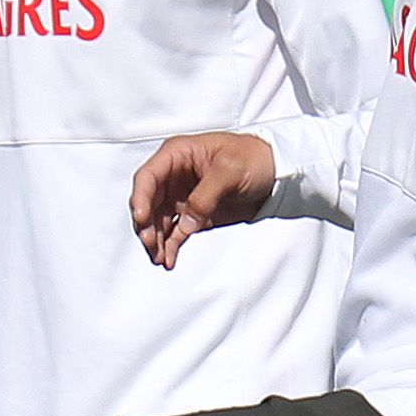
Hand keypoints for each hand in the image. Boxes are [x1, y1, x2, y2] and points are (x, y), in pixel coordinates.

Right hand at [130, 131, 277, 268]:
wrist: (275, 172)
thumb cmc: (253, 158)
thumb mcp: (230, 170)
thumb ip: (205, 196)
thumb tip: (187, 223)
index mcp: (178, 155)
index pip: (148, 177)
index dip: (140, 198)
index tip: (141, 219)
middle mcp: (174, 176)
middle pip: (147, 202)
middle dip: (146, 225)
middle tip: (151, 244)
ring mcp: (181, 197)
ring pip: (157, 222)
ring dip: (156, 241)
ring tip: (160, 258)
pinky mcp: (192, 215)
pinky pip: (175, 233)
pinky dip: (170, 247)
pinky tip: (169, 260)